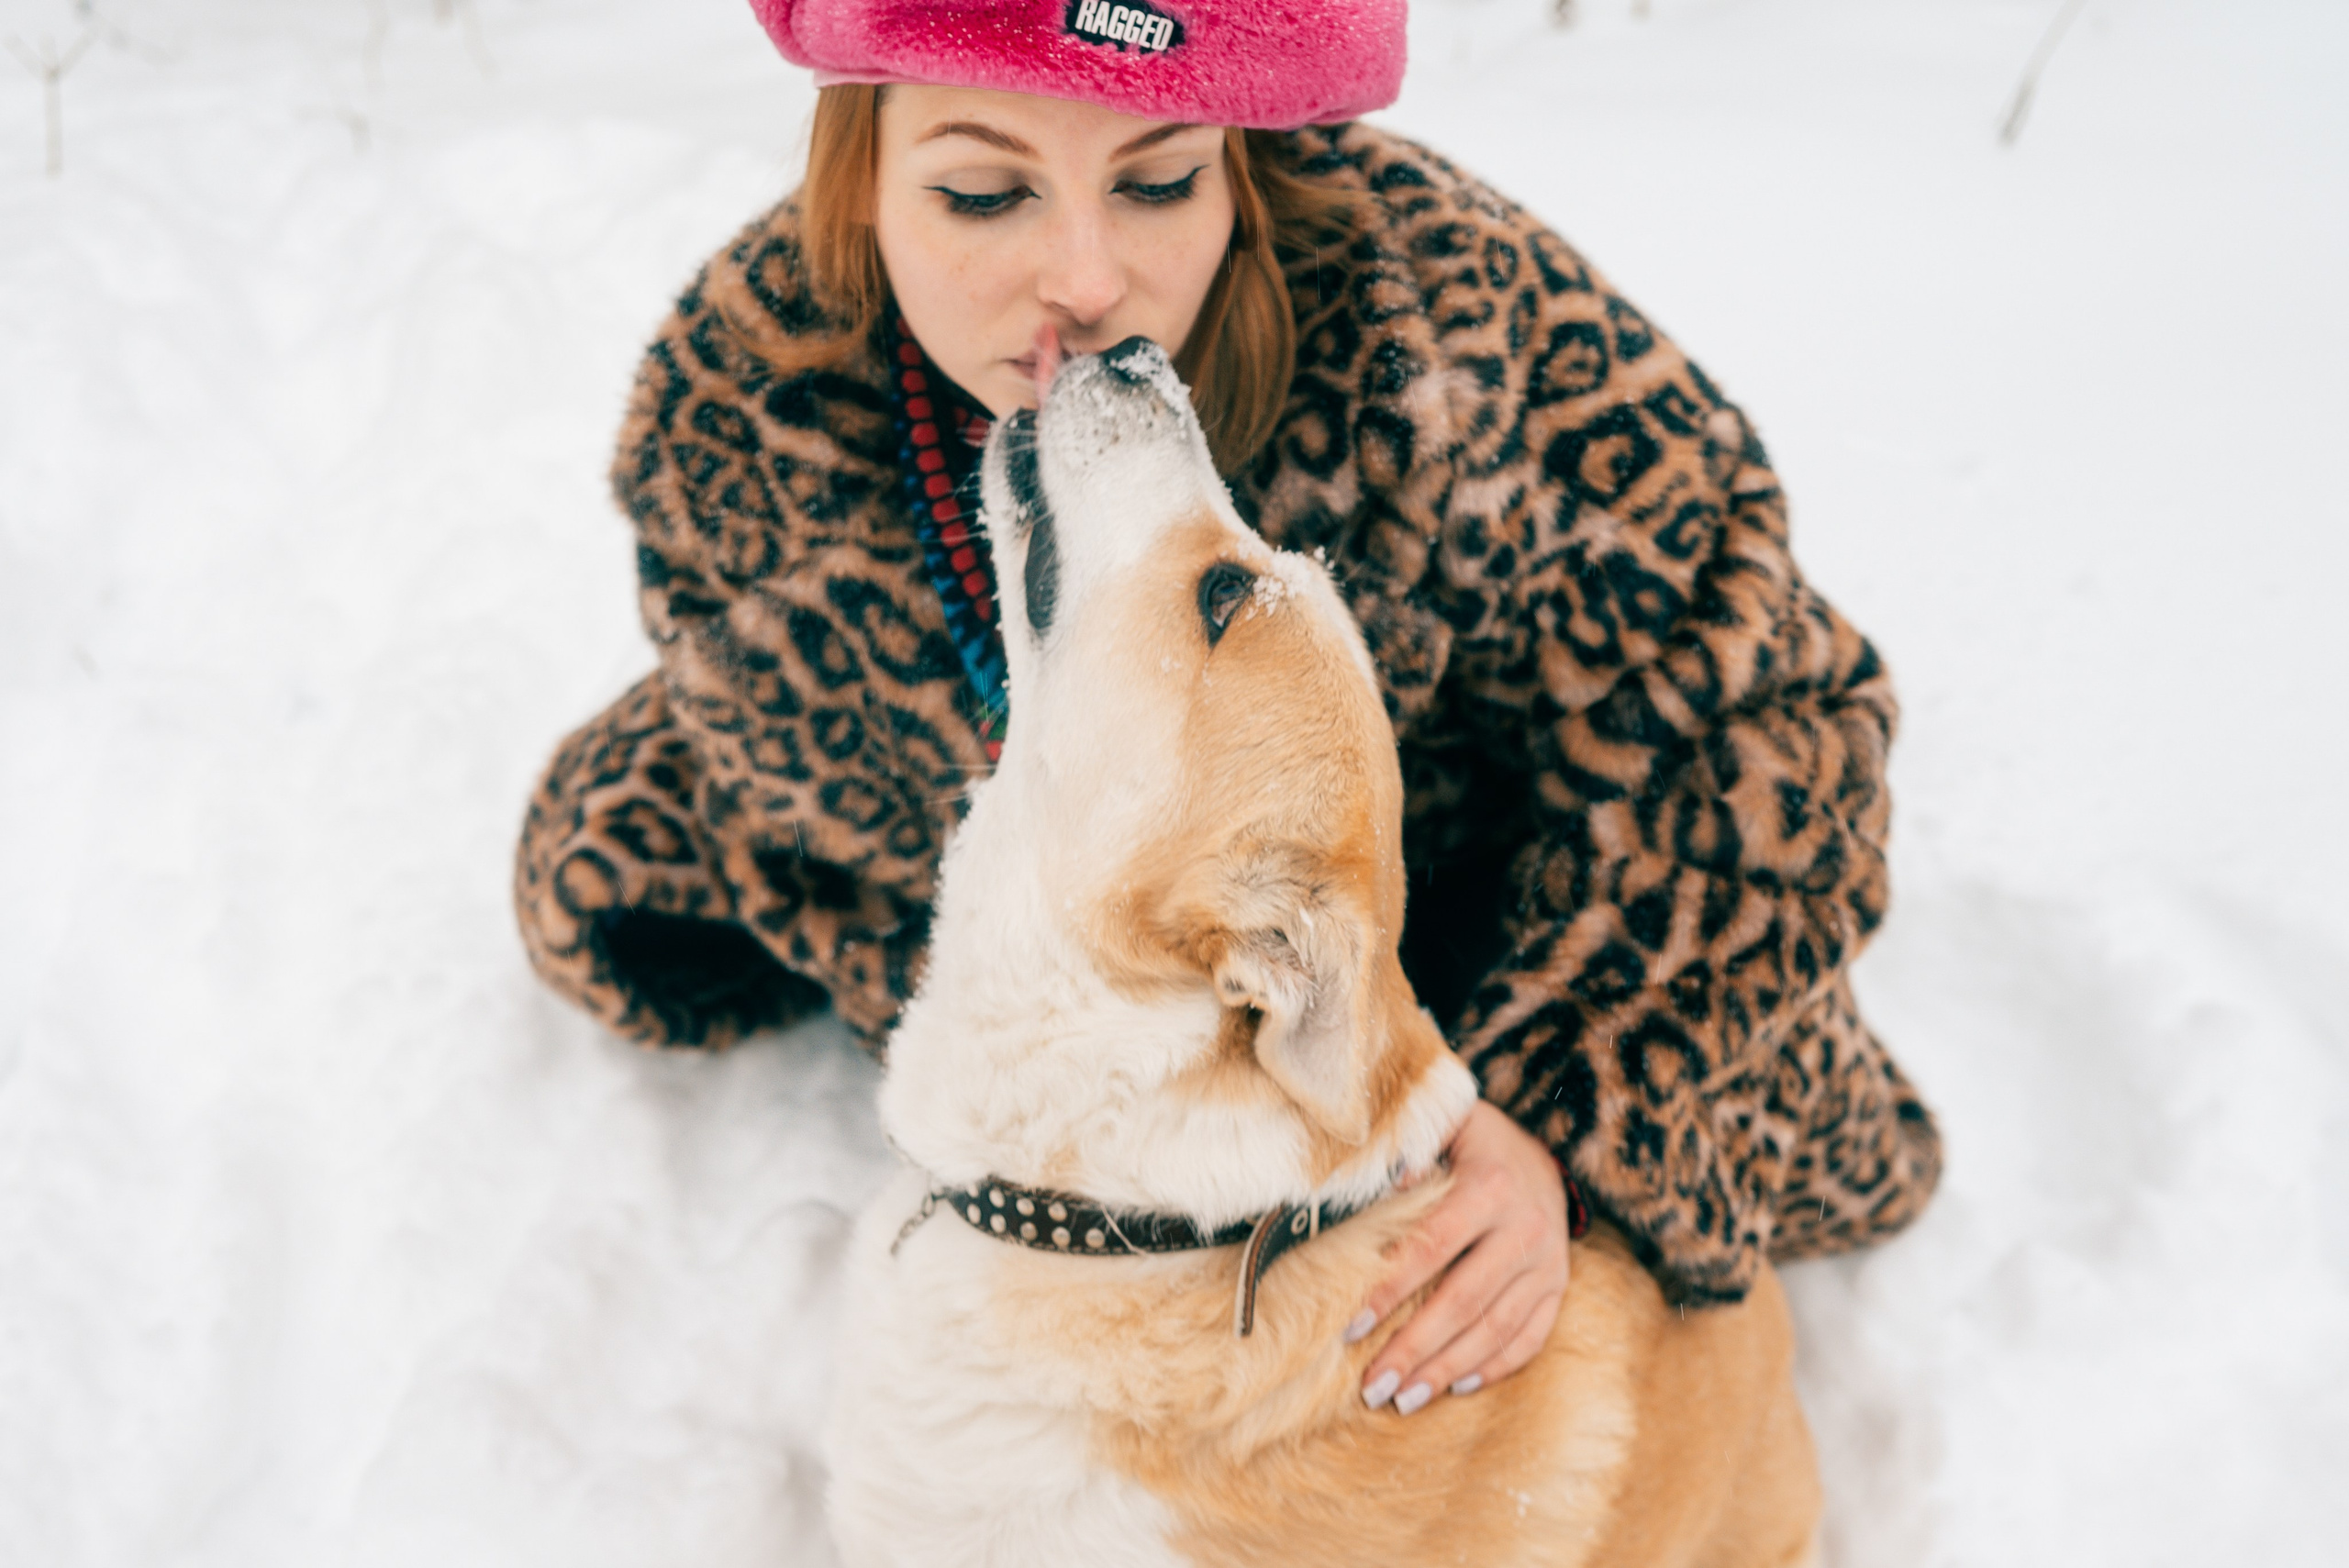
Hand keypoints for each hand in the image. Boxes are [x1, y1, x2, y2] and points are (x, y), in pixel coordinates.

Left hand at [1349, 1101, 1569, 1415]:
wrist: (1546, 1154)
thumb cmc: (1474, 1143)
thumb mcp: (1445, 1125)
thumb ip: (1410, 1148)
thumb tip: (1377, 1187)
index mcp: (1490, 1187)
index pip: (1431, 1247)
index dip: (1389, 1290)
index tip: (1350, 1329)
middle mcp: (1525, 1229)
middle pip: (1463, 1301)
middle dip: (1415, 1349)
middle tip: (1373, 1387)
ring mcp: (1548, 1264)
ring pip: (1496, 1329)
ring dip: (1447, 1369)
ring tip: (1404, 1400)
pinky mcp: (1559, 1287)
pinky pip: (1530, 1337)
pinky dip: (1495, 1367)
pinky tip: (1456, 1387)